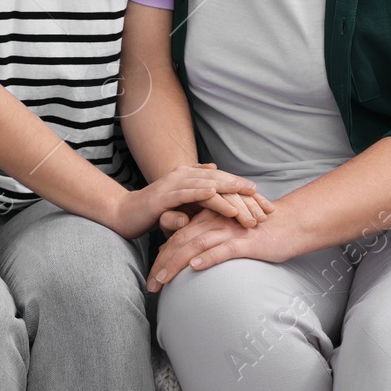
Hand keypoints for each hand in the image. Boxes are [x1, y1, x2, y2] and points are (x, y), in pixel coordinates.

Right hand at [112, 164, 264, 239]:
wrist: (125, 215)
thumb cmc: (155, 213)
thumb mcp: (182, 208)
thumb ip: (198, 199)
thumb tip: (214, 187)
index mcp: (191, 177)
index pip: (224, 182)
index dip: (245, 192)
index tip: (266, 204)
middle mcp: (185, 175)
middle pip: (222, 181)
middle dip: (244, 193)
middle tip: (265, 204)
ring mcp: (174, 183)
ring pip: (208, 185)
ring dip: (230, 194)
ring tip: (248, 202)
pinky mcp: (163, 195)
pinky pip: (187, 193)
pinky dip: (204, 193)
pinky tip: (218, 196)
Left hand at [146, 204, 297, 291]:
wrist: (291, 223)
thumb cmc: (259, 232)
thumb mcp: (230, 233)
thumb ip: (209, 241)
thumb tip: (188, 260)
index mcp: (209, 219)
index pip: (177, 237)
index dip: (161, 257)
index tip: (151, 278)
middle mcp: (215, 222)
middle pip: (181, 241)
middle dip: (162, 264)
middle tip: (150, 285)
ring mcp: (230, 231)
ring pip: (196, 245)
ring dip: (176, 263)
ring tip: (162, 280)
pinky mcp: (245, 241)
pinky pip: (223, 249)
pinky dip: (207, 258)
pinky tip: (194, 267)